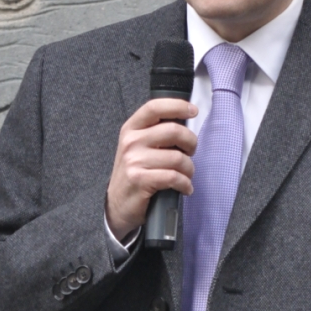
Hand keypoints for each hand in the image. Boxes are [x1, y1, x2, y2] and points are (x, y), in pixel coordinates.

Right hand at [106, 98, 197, 238]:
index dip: (177, 106)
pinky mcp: (140, 179)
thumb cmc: (135, 173)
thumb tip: (185, 122)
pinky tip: (184, 188)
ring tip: (186, 175)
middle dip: (191, 143)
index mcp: (131, 128)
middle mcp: (131, 141)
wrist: (118, 204)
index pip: (155, 107)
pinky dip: (185, 184)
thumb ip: (156, 133)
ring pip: (178, 158)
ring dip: (189, 169)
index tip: (193, 110)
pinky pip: (174, 177)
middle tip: (190, 153)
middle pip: (173, 131)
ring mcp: (134, 160)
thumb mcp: (138, 147)